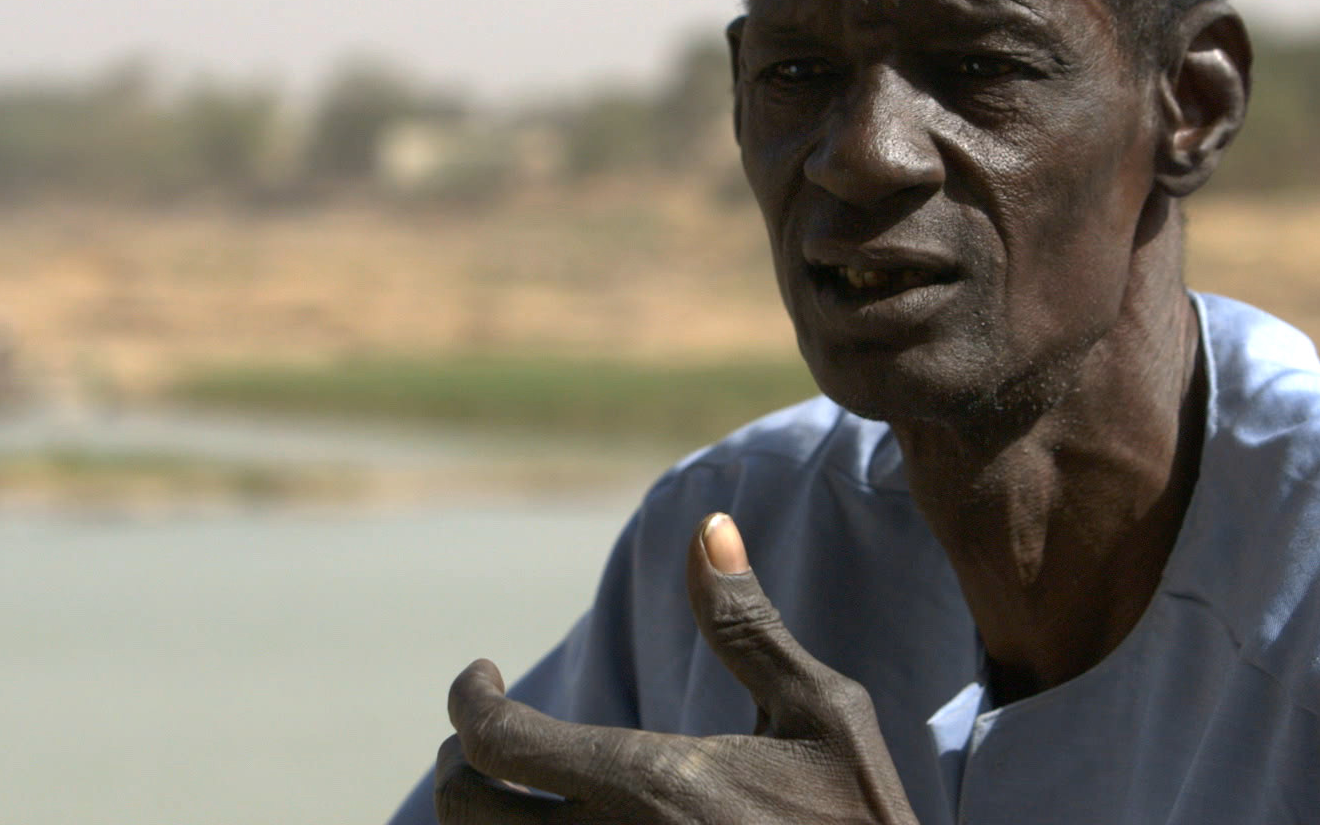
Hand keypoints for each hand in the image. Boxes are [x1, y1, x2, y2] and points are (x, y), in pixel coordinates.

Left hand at [434, 512, 918, 823]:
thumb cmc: (860, 822)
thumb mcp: (824, 715)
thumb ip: (748, 625)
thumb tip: (707, 525)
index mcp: (647, 785)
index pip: (497, 741)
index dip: (468, 700)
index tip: (480, 677)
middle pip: (463, 811)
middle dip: (460, 763)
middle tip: (484, 734)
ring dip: (486, 817)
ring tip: (512, 783)